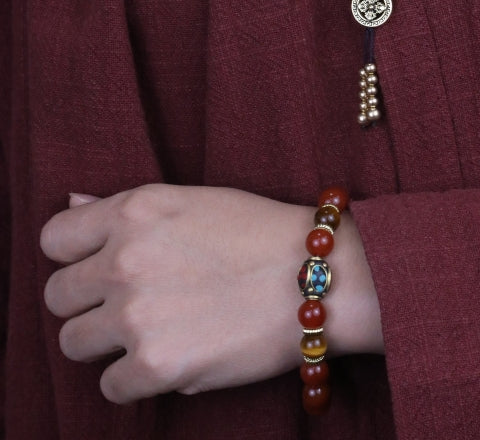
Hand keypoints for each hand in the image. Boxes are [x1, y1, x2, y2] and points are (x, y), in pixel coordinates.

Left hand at [40, 184, 382, 403]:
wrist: (316, 277)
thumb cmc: (262, 233)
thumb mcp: (193, 200)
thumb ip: (127, 209)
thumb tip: (71, 207)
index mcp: (135, 211)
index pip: (55, 239)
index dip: (75, 255)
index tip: (99, 265)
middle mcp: (125, 259)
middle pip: (58, 296)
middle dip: (89, 302)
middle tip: (133, 303)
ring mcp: (136, 315)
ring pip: (73, 343)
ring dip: (107, 343)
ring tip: (153, 332)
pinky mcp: (156, 366)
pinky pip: (109, 388)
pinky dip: (135, 380)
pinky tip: (172, 357)